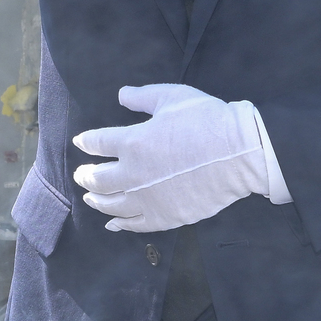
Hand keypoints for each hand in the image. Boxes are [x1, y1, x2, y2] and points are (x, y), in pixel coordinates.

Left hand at [72, 84, 274, 233]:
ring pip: (111, 205)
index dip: (87, 142)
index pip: (98, 143)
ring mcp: (148, 199)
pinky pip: (135, 225)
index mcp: (133, 142)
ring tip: (90, 198)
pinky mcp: (165, 217)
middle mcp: (133, 173)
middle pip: (97, 179)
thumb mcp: (173, 97)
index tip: (82, 142)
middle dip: (85, 176)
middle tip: (81, 175)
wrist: (240, 153)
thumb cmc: (208, 121)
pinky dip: (120, 224)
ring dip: (97, 201)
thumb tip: (122, 95)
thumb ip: (143, 97)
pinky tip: (113, 223)